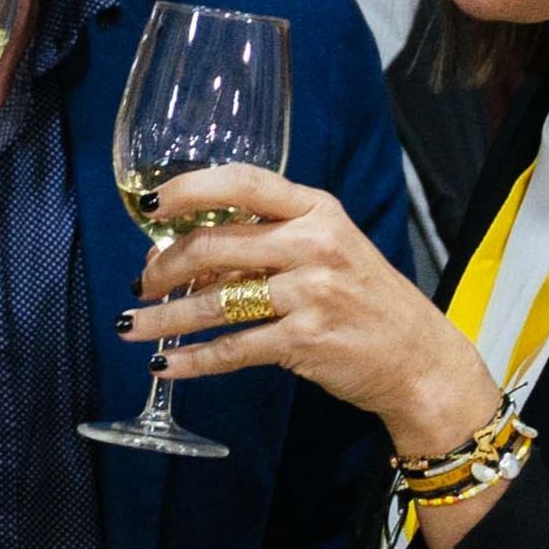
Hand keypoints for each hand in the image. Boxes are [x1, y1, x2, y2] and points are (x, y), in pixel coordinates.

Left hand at [123, 165, 496, 452]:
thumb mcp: (328, 250)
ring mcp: (311, 293)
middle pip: (215, 245)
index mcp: (317, 210)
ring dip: (163, 318)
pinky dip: (192, 361)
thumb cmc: (365, 301)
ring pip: (214, 302)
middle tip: (142, 283)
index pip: (242, 182)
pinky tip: (165, 366)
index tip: (150, 204)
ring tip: (130, 326)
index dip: (188, 189)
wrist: (418, 358)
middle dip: (164, 267)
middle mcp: (314, 244)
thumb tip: (181, 254)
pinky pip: (232, 349)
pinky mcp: (305, 341)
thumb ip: (266, 243)